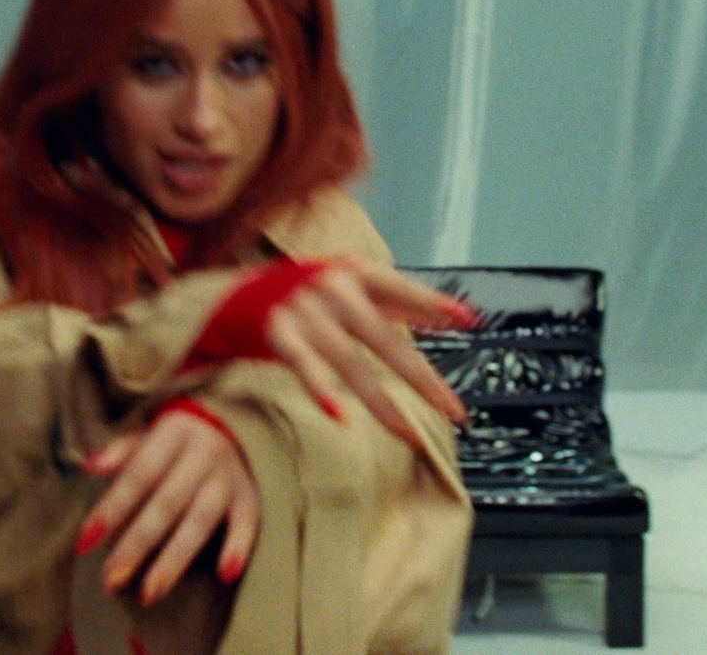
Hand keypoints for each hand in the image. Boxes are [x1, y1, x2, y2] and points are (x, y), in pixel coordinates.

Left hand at [75, 407, 258, 605]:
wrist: (227, 426)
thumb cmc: (171, 443)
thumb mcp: (146, 436)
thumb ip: (120, 453)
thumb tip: (90, 466)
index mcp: (173, 434)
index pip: (138, 475)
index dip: (111, 509)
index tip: (84, 543)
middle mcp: (204, 454)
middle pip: (166, 504)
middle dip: (136, 544)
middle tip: (110, 579)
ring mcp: (228, 477)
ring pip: (201, 521)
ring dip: (175, 559)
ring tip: (149, 592)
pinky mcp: (249, 497)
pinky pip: (247, 524)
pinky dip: (239, 548)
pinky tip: (225, 575)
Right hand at [266, 259, 474, 449]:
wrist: (238, 296)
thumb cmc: (308, 293)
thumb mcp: (353, 286)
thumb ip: (401, 302)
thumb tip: (456, 316)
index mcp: (356, 273)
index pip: (401, 288)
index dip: (432, 304)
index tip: (468, 320)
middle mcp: (332, 288)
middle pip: (383, 338)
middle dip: (421, 379)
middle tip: (453, 410)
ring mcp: (304, 311)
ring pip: (349, 362)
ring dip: (381, 403)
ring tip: (408, 433)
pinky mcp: (277, 334)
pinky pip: (302, 365)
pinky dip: (319, 388)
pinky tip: (338, 414)